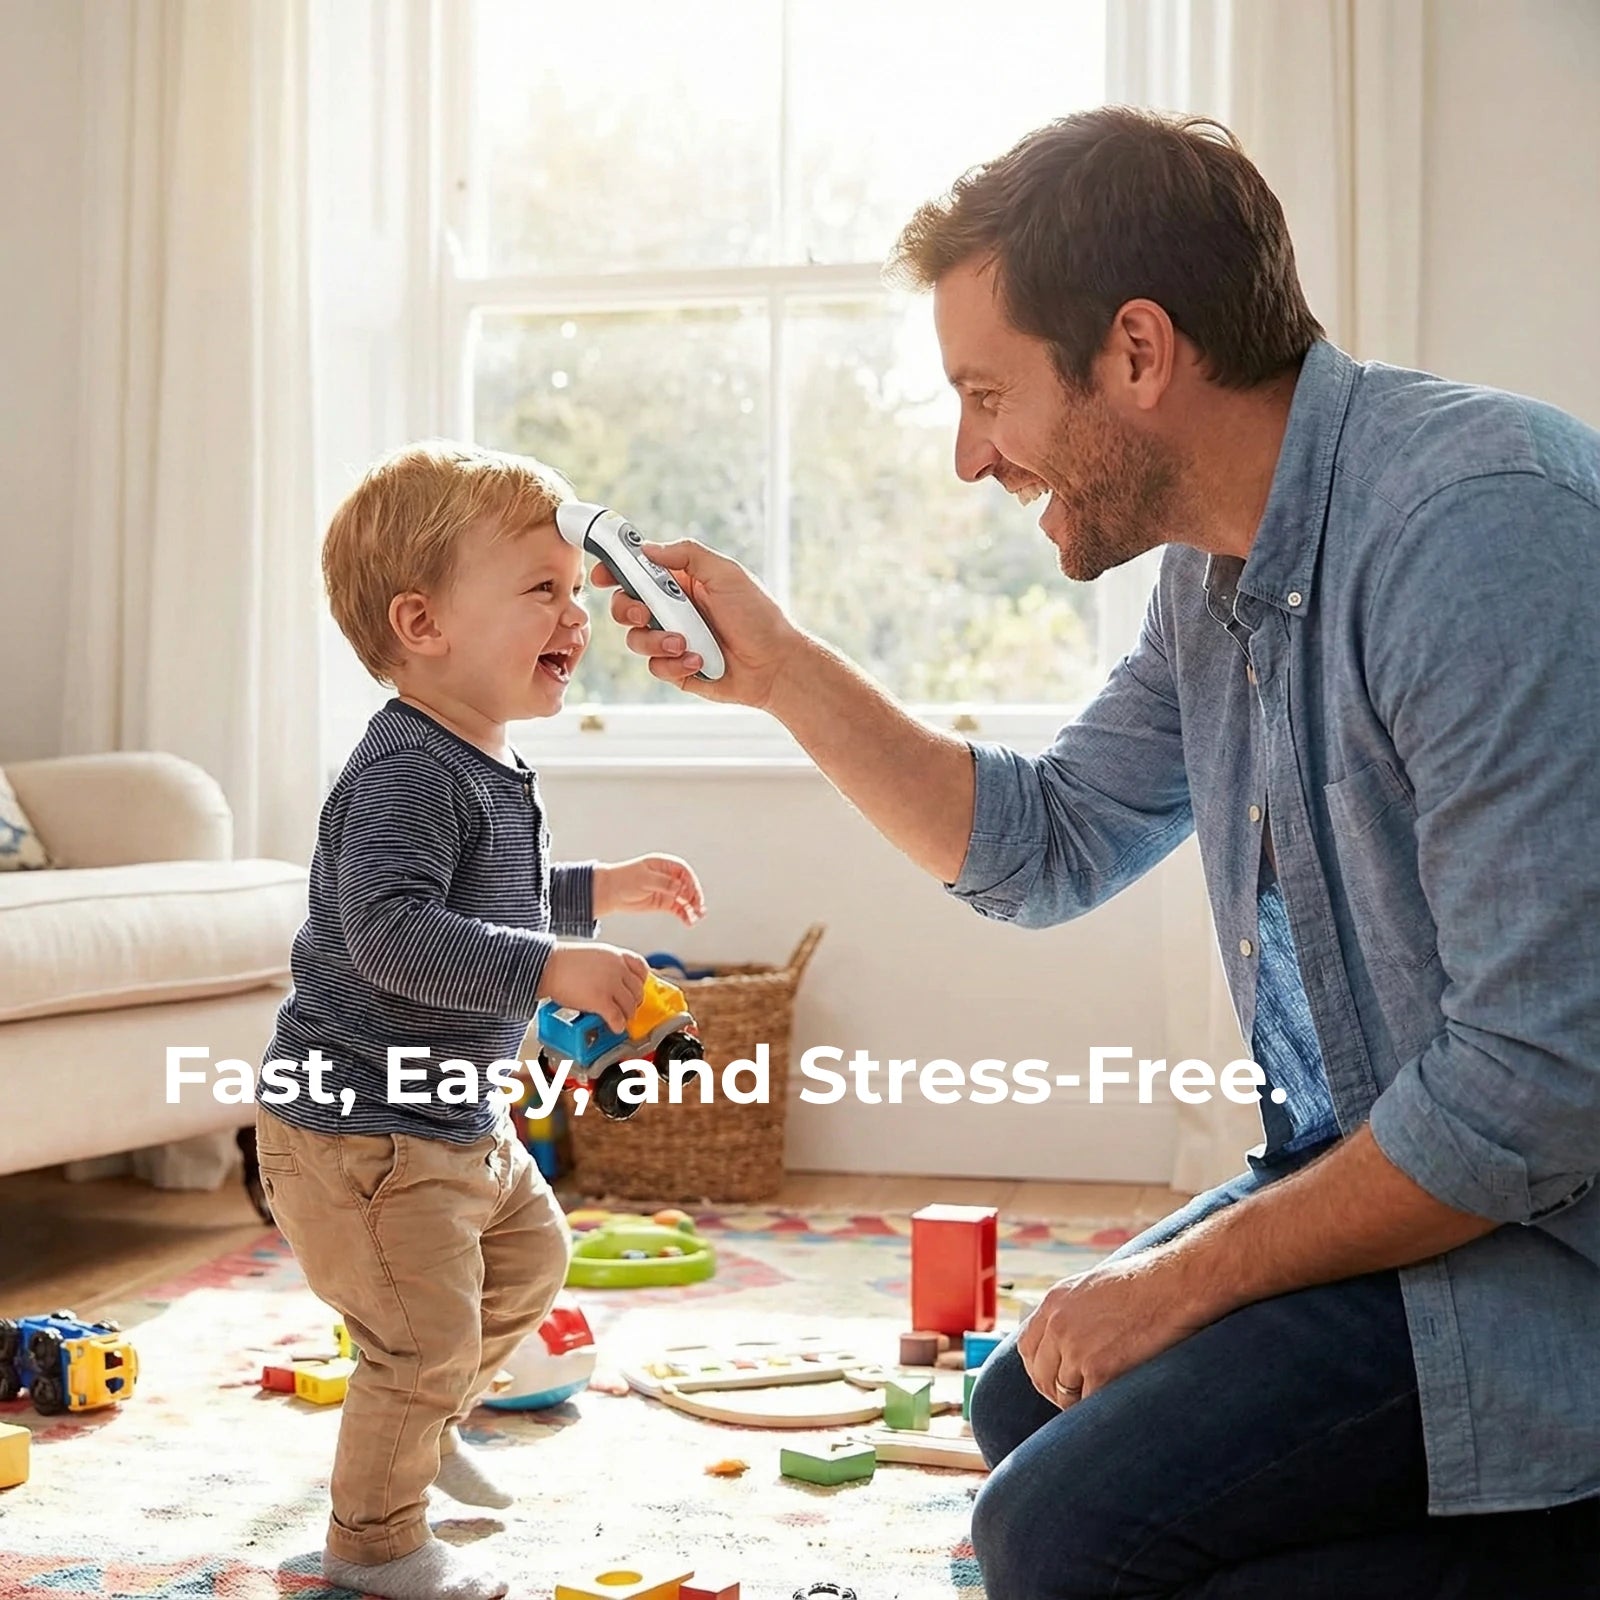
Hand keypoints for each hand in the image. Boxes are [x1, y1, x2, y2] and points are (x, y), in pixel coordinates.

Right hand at [539, 942, 649, 1032]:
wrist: (547, 965)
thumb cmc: (562, 961)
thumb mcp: (592, 954)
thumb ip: (606, 965)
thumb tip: (611, 980)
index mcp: (615, 955)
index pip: (641, 968)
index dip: (641, 981)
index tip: (638, 989)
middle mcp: (617, 968)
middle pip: (637, 990)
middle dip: (634, 1002)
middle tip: (628, 1008)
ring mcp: (610, 985)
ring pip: (629, 1006)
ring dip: (627, 1016)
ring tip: (622, 1019)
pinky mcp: (601, 1001)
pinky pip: (617, 1017)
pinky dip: (618, 1025)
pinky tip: (615, 1027)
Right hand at [592, 540, 803, 709]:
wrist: (775, 664)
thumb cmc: (757, 615)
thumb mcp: (726, 574)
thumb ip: (688, 555)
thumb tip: (648, 547)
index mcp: (681, 582)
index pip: (637, 571)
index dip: (614, 570)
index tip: (602, 574)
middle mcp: (671, 610)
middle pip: (624, 605)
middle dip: (626, 609)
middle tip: (642, 612)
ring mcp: (672, 639)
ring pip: (635, 639)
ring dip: (655, 640)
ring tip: (684, 643)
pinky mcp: (676, 668)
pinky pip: (655, 666)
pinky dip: (673, 663)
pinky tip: (698, 661)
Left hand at [594, 855, 705, 925]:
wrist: (609, 892)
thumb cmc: (624, 880)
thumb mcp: (643, 879)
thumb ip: (663, 883)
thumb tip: (680, 887)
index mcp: (664, 864)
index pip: (684, 872)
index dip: (690, 882)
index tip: (691, 894)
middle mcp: (668, 877)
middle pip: (688, 886)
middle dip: (694, 897)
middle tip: (698, 908)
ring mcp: (667, 890)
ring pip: (685, 899)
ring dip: (693, 908)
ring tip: (696, 918)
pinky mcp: (664, 903)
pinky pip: (679, 909)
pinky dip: (685, 915)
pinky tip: (689, 922)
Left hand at [1015, 1252, 1216, 1408]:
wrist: (1175, 1287)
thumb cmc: (1145, 1285)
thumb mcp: (1094, 1287)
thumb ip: (1073, 1311)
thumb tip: (1065, 1340)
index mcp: (1054, 1302)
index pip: (1027, 1346)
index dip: (1039, 1368)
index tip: (1052, 1379)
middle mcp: (1058, 1325)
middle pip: (1040, 1374)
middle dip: (1054, 1391)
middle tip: (1073, 1400)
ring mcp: (1076, 1349)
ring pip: (1063, 1393)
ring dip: (1078, 1403)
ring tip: (1099, 1400)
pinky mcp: (1099, 1370)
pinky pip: (1088, 1403)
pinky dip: (1099, 1408)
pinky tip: (1113, 1402)